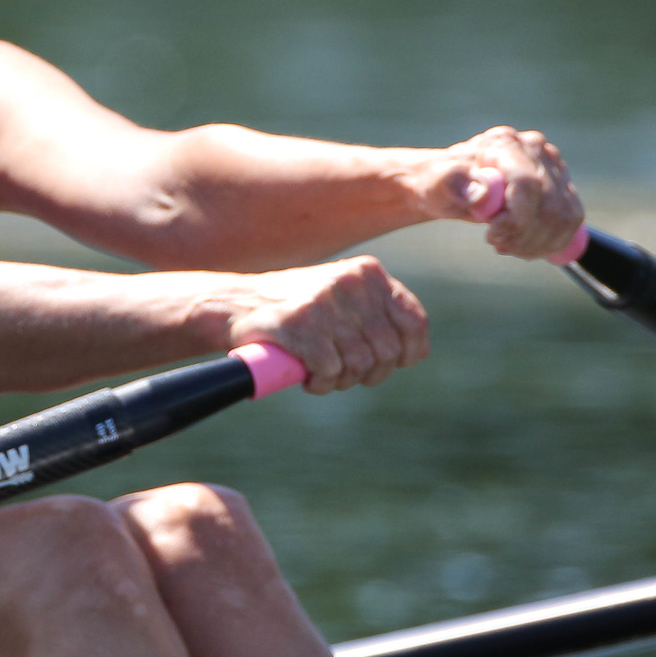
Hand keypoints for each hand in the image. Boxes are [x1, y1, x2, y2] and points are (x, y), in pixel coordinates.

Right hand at [226, 256, 428, 395]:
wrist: (236, 303)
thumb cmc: (295, 307)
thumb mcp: (343, 297)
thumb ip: (378, 315)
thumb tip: (419, 351)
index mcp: (368, 273)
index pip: (413, 321)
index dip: (408, 352)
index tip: (392, 364)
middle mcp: (351, 283)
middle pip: (387, 350)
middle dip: (370, 373)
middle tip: (346, 376)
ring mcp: (324, 302)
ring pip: (359, 364)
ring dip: (342, 381)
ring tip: (324, 376)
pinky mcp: (298, 324)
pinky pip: (329, 370)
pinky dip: (321, 383)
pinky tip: (309, 379)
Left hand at [416, 127, 582, 259]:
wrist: (451, 186)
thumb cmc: (440, 184)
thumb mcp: (435, 183)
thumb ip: (453, 183)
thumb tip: (481, 193)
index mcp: (504, 142)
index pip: (526, 184)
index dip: (514, 218)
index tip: (491, 235)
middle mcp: (536, 149)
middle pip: (549, 205)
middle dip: (522, 235)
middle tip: (495, 243)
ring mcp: (554, 168)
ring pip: (564, 217)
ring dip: (535, 243)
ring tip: (507, 245)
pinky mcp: (564, 188)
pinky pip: (570, 224)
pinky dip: (547, 243)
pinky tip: (523, 245)